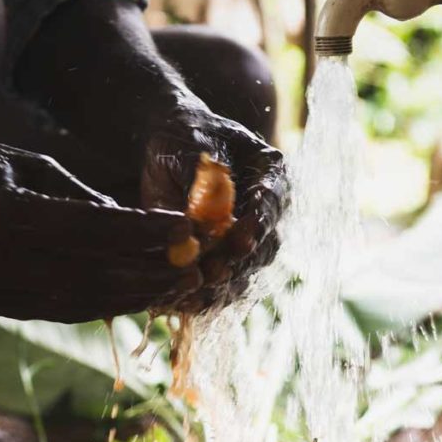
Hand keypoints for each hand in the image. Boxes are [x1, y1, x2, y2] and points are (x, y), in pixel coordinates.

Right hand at [0, 136, 202, 322]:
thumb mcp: (29, 162)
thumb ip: (83, 194)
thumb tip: (140, 223)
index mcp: (9, 211)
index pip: (95, 227)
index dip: (146, 232)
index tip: (186, 230)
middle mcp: (3, 257)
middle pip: (97, 271)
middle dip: (153, 271)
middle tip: (197, 268)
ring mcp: (0, 288)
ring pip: (85, 299)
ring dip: (137, 295)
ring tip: (176, 286)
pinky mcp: (1, 305)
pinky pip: (64, 309)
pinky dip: (107, 304)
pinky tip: (138, 295)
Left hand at [140, 105, 287, 309]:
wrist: (168, 150)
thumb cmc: (183, 138)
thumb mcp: (188, 147)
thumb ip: (201, 178)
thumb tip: (206, 217)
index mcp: (271, 174)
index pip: (273, 202)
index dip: (259, 224)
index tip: (241, 238)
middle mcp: (267, 212)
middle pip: (265, 246)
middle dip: (239, 262)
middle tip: (215, 270)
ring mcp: (248, 239)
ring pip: (247, 272)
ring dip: (223, 285)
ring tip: (197, 292)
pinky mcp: (226, 259)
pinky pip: (225, 286)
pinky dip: (207, 297)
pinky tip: (186, 303)